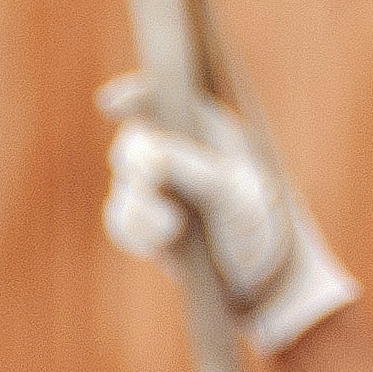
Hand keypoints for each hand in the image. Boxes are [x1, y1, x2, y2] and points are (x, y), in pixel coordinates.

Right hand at [97, 74, 361, 355]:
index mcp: (206, 126)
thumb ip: (191, 167)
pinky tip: (162, 243)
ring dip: (139, 206)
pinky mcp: (144, 221)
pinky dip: (134, 232)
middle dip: (137, 161)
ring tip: (174, 228)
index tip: (111, 104)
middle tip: (153, 179)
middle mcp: (177, 150)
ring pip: (122, 185)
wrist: (261, 277)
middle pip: (132, 140)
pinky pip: (119, 220)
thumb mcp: (233, 191)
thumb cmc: (257, 222)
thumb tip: (148, 155)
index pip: (162, 95)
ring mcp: (157, 186)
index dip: (133, 94)